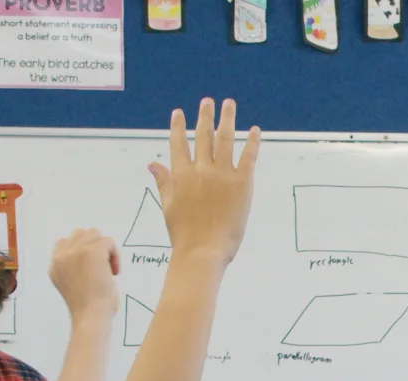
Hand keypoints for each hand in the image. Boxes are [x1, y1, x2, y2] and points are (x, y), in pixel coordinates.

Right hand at [50, 228, 119, 321]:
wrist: (90, 317)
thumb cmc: (85, 310)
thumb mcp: (70, 286)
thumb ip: (72, 269)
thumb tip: (88, 259)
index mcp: (55, 266)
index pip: (64, 243)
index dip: (81, 251)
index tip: (90, 268)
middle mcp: (61, 257)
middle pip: (80, 234)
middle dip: (93, 247)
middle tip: (101, 268)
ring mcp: (76, 252)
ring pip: (95, 234)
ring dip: (104, 249)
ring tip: (108, 269)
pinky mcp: (92, 252)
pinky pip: (108, 242)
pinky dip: (115, 255)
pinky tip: (113, 272)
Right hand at [149, 98, 260, 267]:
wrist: (202, 252)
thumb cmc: (183, 235)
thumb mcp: (168, 206)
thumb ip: (163, 181)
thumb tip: (152, 164)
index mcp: (181, 175)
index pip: (178, 143)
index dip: (178, 127)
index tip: (179, 113)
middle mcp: (201, 170)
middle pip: (203, 135)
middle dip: (205, 116)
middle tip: (208, 101)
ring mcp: (223, 175)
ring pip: (225, 138)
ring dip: (227, 119)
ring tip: (229, 104)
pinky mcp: (242, 183)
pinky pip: (249, 156)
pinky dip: (252, 141)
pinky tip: (255, 130)